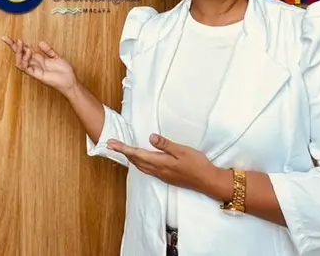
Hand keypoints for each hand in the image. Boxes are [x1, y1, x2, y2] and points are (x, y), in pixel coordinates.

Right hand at [0, 37, 76, 93]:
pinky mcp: (37, 75)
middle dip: (12, 47)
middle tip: (6, 38)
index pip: (25, 50)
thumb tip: (40, 42)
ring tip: (20, 43)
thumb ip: (48, 50)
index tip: (11, 37)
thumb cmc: (64, 71)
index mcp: (38, 59)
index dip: (17, 44)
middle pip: (19, 55)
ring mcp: (35, 70)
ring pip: (20, 61)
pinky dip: (25, 60)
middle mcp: (34, 64)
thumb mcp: (56, 57)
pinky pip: (26, 68)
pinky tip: (28, 52)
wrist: (70, 81)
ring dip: (18, 52)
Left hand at [107, 134, 226, 196]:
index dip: (123, 148)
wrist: (208, 181)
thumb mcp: (182, 150)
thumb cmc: (197, 164)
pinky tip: (140, 160)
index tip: (111, 144)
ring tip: (122, 150)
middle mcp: (158, 170)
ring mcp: (162, 175)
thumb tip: (150, 137)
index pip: (137, 154)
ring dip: (130, 158)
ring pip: (140, 166)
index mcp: (160, 163)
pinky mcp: (166, 177)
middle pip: (136, 161)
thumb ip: (166, 145)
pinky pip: (147, 169)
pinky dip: (139, 163)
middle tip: (112, 144)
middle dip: (123, 153)